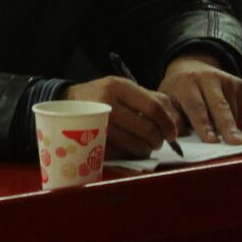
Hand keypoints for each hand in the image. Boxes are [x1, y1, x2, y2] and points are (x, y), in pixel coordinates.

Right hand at [64, 75, 179, 159]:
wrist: (65, 102)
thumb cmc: (101, 96)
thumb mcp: (123, 88)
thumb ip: (151, 100)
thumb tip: (175, 124)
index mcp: (119, 86)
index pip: (153, 106)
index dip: (167, 123)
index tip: (173, 134)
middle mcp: (108, 102)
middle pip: (146, 128)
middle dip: (158, 140)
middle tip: (158, 143)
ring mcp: (98, 123)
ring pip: (135, 144)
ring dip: (146, 150)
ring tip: (145, 147)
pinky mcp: (92, 140)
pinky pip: (120, 154)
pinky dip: (130, 156)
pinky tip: (131, 151)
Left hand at [158, 52, 241, 144]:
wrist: (191, 67)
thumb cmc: (178, 91)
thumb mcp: (168, 100)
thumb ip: (172, 116)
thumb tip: (178, 133)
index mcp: (186, 82)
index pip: (196, 106)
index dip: (203, 124)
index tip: (211, 140)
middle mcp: (207, 77)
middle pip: (219, 105)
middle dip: (227, 125)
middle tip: (235, 142)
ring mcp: (225, 78)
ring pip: (232, 109)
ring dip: (230, 126)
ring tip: (224, 136)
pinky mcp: (238, 83)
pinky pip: (241, 107)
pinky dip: (236, 119)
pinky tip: (226, 120)